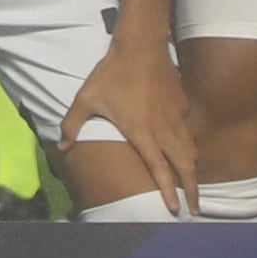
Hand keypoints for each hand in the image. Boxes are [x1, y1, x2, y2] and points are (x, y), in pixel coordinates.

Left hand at [60, 35, 197, 213]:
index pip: (160, 170)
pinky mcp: (183, 106)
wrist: (140, 46)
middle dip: (192, 191)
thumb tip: (61, 147)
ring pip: (191, 151)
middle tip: (195, 210)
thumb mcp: (86, 99)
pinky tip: (185, 151)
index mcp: (143, 133)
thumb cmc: (111, 74)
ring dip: (193, 171)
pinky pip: (189, 132)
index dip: (169, 192)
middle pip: (185, 167)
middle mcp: (164, 130)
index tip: (174, 210)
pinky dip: (190, 146)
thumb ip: (72, 124)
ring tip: (193, 186)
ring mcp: (177, 118)